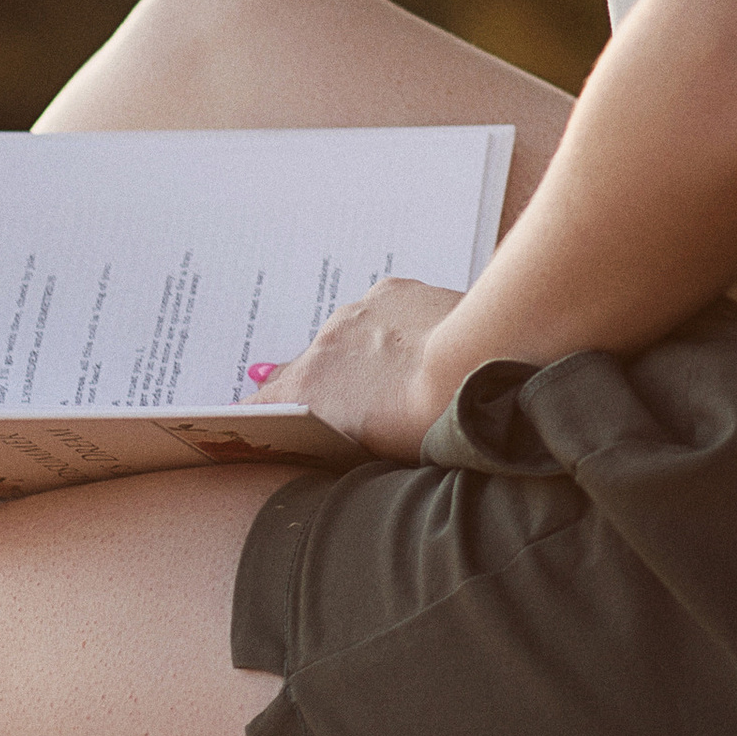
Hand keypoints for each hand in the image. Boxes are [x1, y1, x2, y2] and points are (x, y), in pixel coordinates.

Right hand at [257, 278, 464, 462]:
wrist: (473, 369)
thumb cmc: (425, 424)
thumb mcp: (368, 445)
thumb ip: (331, 426)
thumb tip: (306, 411)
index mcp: (308, 389)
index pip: (263, 402)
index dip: (268, 411)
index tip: (267, 419)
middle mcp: (323, 345)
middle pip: (314, 366)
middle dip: (333, 383)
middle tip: (366, 404)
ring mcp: (356, 313)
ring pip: (351, 336)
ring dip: (366, 354)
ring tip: (404, 375)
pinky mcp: (390, 290)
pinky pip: (383, 311)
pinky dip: (393, 327)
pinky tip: (420, 344)